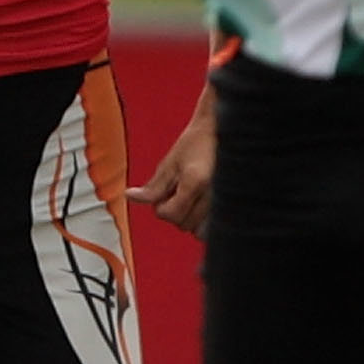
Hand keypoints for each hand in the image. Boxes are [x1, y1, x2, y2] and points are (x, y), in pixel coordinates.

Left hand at [134, 91, 216, 235]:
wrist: (222, 131)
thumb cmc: (197, 142)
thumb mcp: (171, 162)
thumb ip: (153, 186)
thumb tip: (130, 197)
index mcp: (195, 183)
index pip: (169, 214)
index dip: (160, 206)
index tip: (165, 191)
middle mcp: (213, 196)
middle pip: (183, 224)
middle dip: (175, 212)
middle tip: (178, 191)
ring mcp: (225, 202)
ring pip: (199, 231)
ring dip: (190, 218)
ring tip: (191, 198)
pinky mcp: (234, 206)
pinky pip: (215, 229)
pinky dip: (205, 223)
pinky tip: (202, 206)